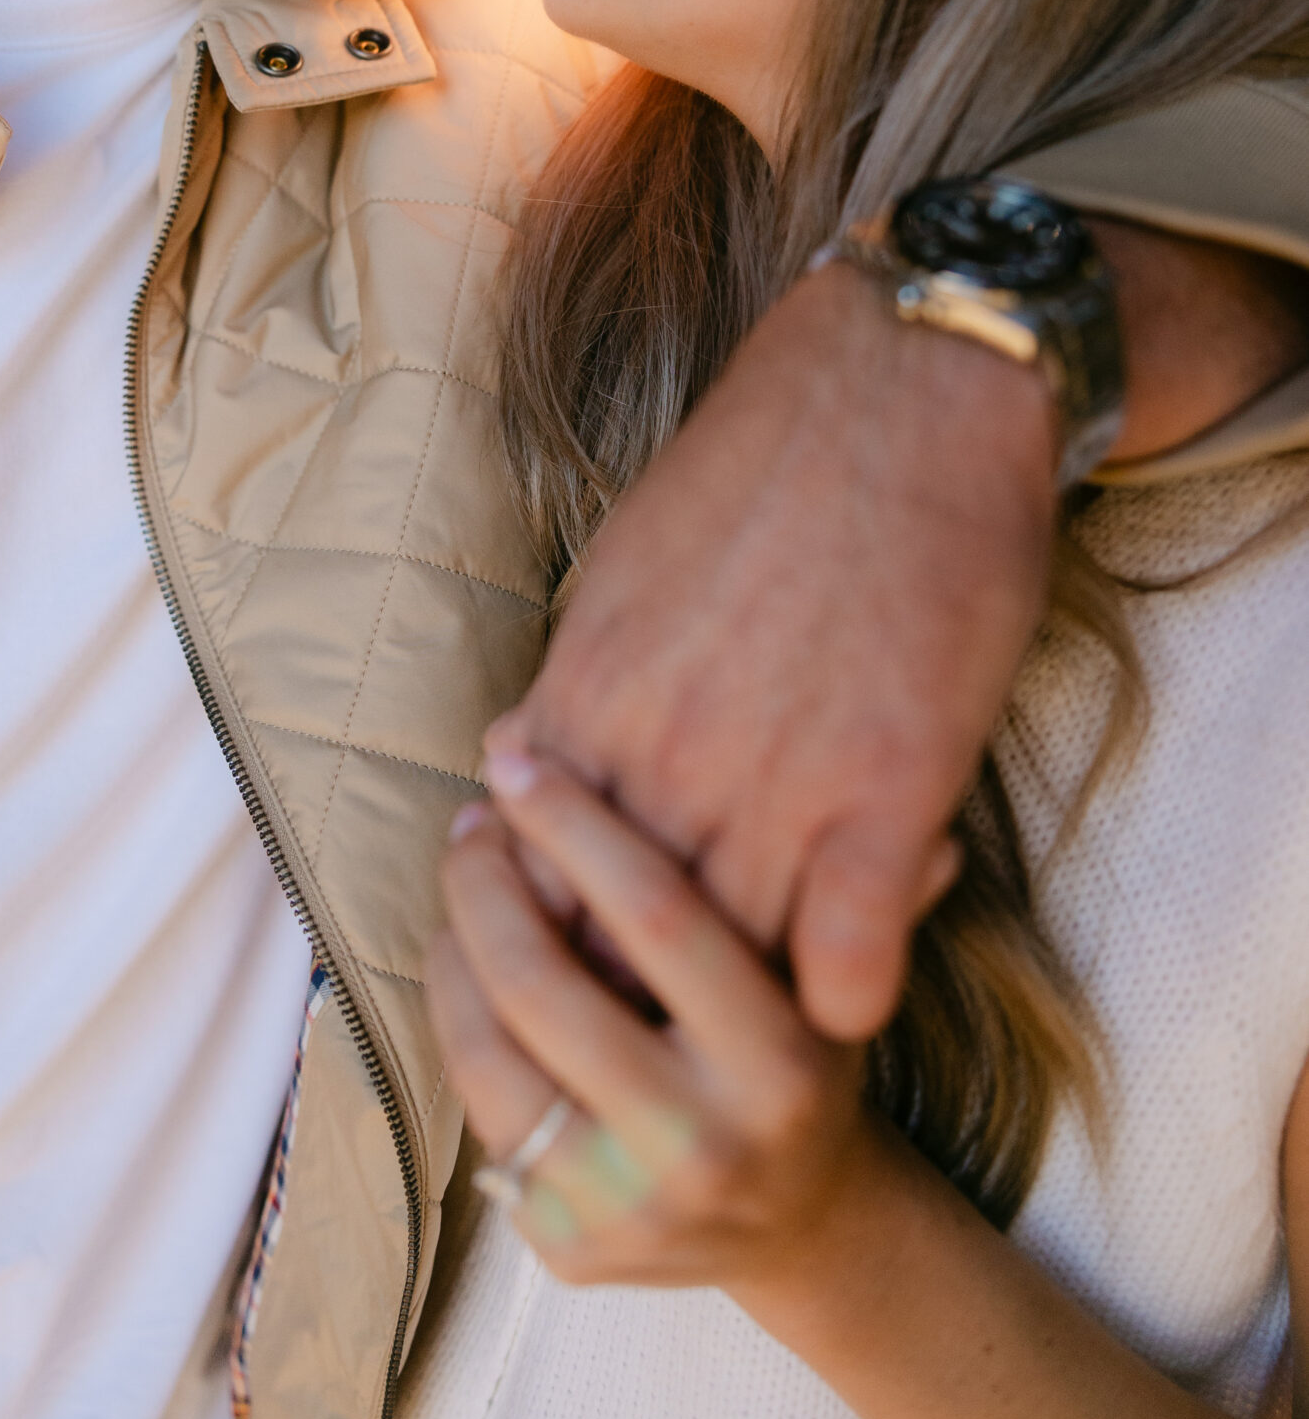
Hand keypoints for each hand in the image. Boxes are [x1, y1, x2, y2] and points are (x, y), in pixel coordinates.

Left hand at [432, 754, 887, 1287]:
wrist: (797, 1228)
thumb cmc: (803, 1065)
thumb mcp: (834, 983)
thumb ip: (847, 892)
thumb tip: (889, 801)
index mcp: (780, 1071)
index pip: (660, 920)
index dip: (578, 829)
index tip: (521, 764)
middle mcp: (704, 1148)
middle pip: (546, 989)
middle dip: (487, 887)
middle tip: (471, 824)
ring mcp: (628, 1210)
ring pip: (491, 1058)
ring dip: (455, 953)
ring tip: (462, 887)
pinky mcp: (569, 1250)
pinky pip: (482, 1119)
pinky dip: (458, 1029)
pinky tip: (462, 968)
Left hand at [492, 262, 1055, 1042]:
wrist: (897, 381)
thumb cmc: (760, 464)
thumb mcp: (620, 569)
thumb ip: (572, 681)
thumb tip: (520, 752)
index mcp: (587, 699)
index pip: (528, 875)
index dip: (543, 935)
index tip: (566, 960)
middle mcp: (663, 757)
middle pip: (610, 941)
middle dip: (622, 999)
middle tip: (645, 1032)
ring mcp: (774, 783)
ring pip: (721, 969)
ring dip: (731, 1013)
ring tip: (740, 1038)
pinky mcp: (890, 790)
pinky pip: (848, 963)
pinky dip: (843, 993)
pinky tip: (847, 989)